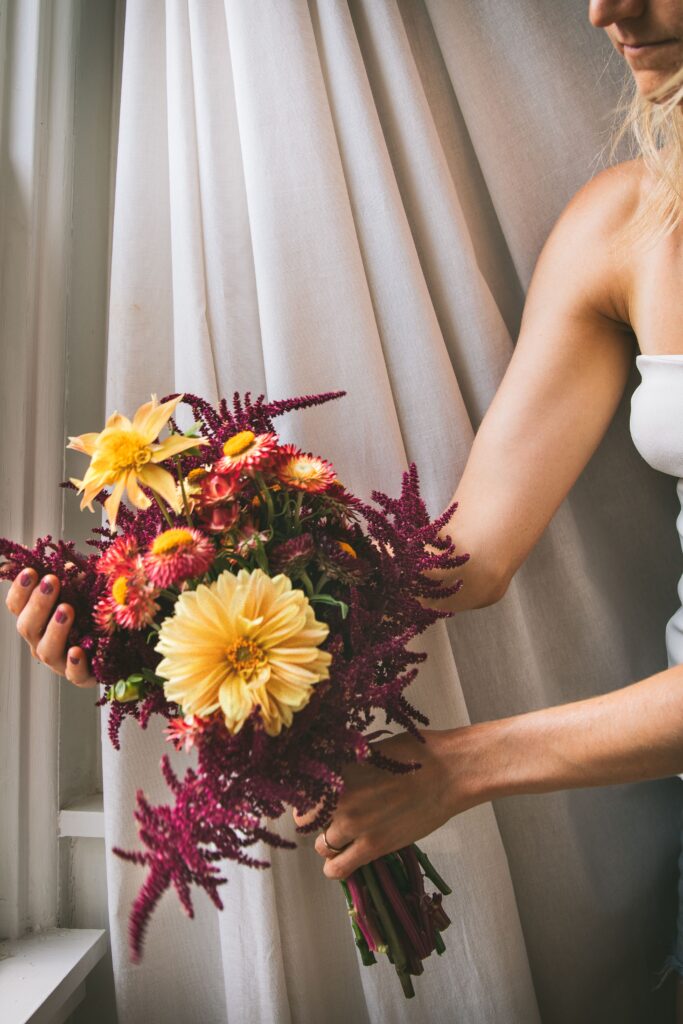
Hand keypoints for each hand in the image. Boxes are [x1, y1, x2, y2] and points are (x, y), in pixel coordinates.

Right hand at [4, 569, 96, 686]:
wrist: (123, 642)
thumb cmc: (94, 609)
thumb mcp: (83, 587)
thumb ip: (71, 575)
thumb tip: (61, 560)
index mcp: (37, 619)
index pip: (17, 605)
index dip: (20, 590)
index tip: (31, 571)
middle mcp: (41, 641)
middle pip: (27, 626)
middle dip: (38, 603)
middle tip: (52, 582)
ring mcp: (60, 661)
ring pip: (47, 650)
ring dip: (55, 629)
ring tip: (66, 609)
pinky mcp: (82, 676)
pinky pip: (75, 674)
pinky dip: (74, 663)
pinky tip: (77, 650)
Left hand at [294, 728, 480, 880]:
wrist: (447, 772)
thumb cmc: (415, 753)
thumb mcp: (371, 749)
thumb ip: (346, 763)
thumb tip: (330, 767)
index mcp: (337, 768)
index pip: (300, 788)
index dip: (306, 794)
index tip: (313, 796)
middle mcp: (339, 797)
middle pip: (305, 818)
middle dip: (314, 818)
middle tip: (329, 815)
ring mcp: (354, 824)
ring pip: (321, 845)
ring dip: (329, 841)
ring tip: (345, 835)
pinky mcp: (373, 846)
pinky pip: (337, 868)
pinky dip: (335, 867)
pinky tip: (343, 859)